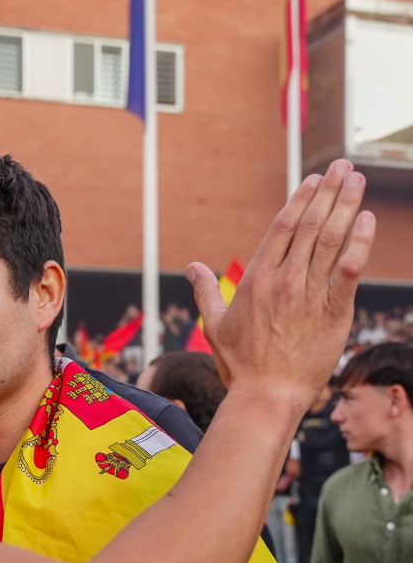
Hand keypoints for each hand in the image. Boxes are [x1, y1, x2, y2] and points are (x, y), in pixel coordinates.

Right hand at [189, 159, 374, 410]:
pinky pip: (349, 271)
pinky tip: (368, 222)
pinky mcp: (333, 312)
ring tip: (357, 181)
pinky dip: (360, 244)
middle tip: (343, 167)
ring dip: (347, 207)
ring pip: (331, 241)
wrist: (268, 394)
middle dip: (329, 192)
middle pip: (311, 226)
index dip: (301, 200)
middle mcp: (284, 280)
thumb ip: (205, 292)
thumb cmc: (240, 364)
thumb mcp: (215, 326)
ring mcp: (309, 295)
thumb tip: (193, 268)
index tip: (314, 180)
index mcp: (256, 279)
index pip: (283, 228)